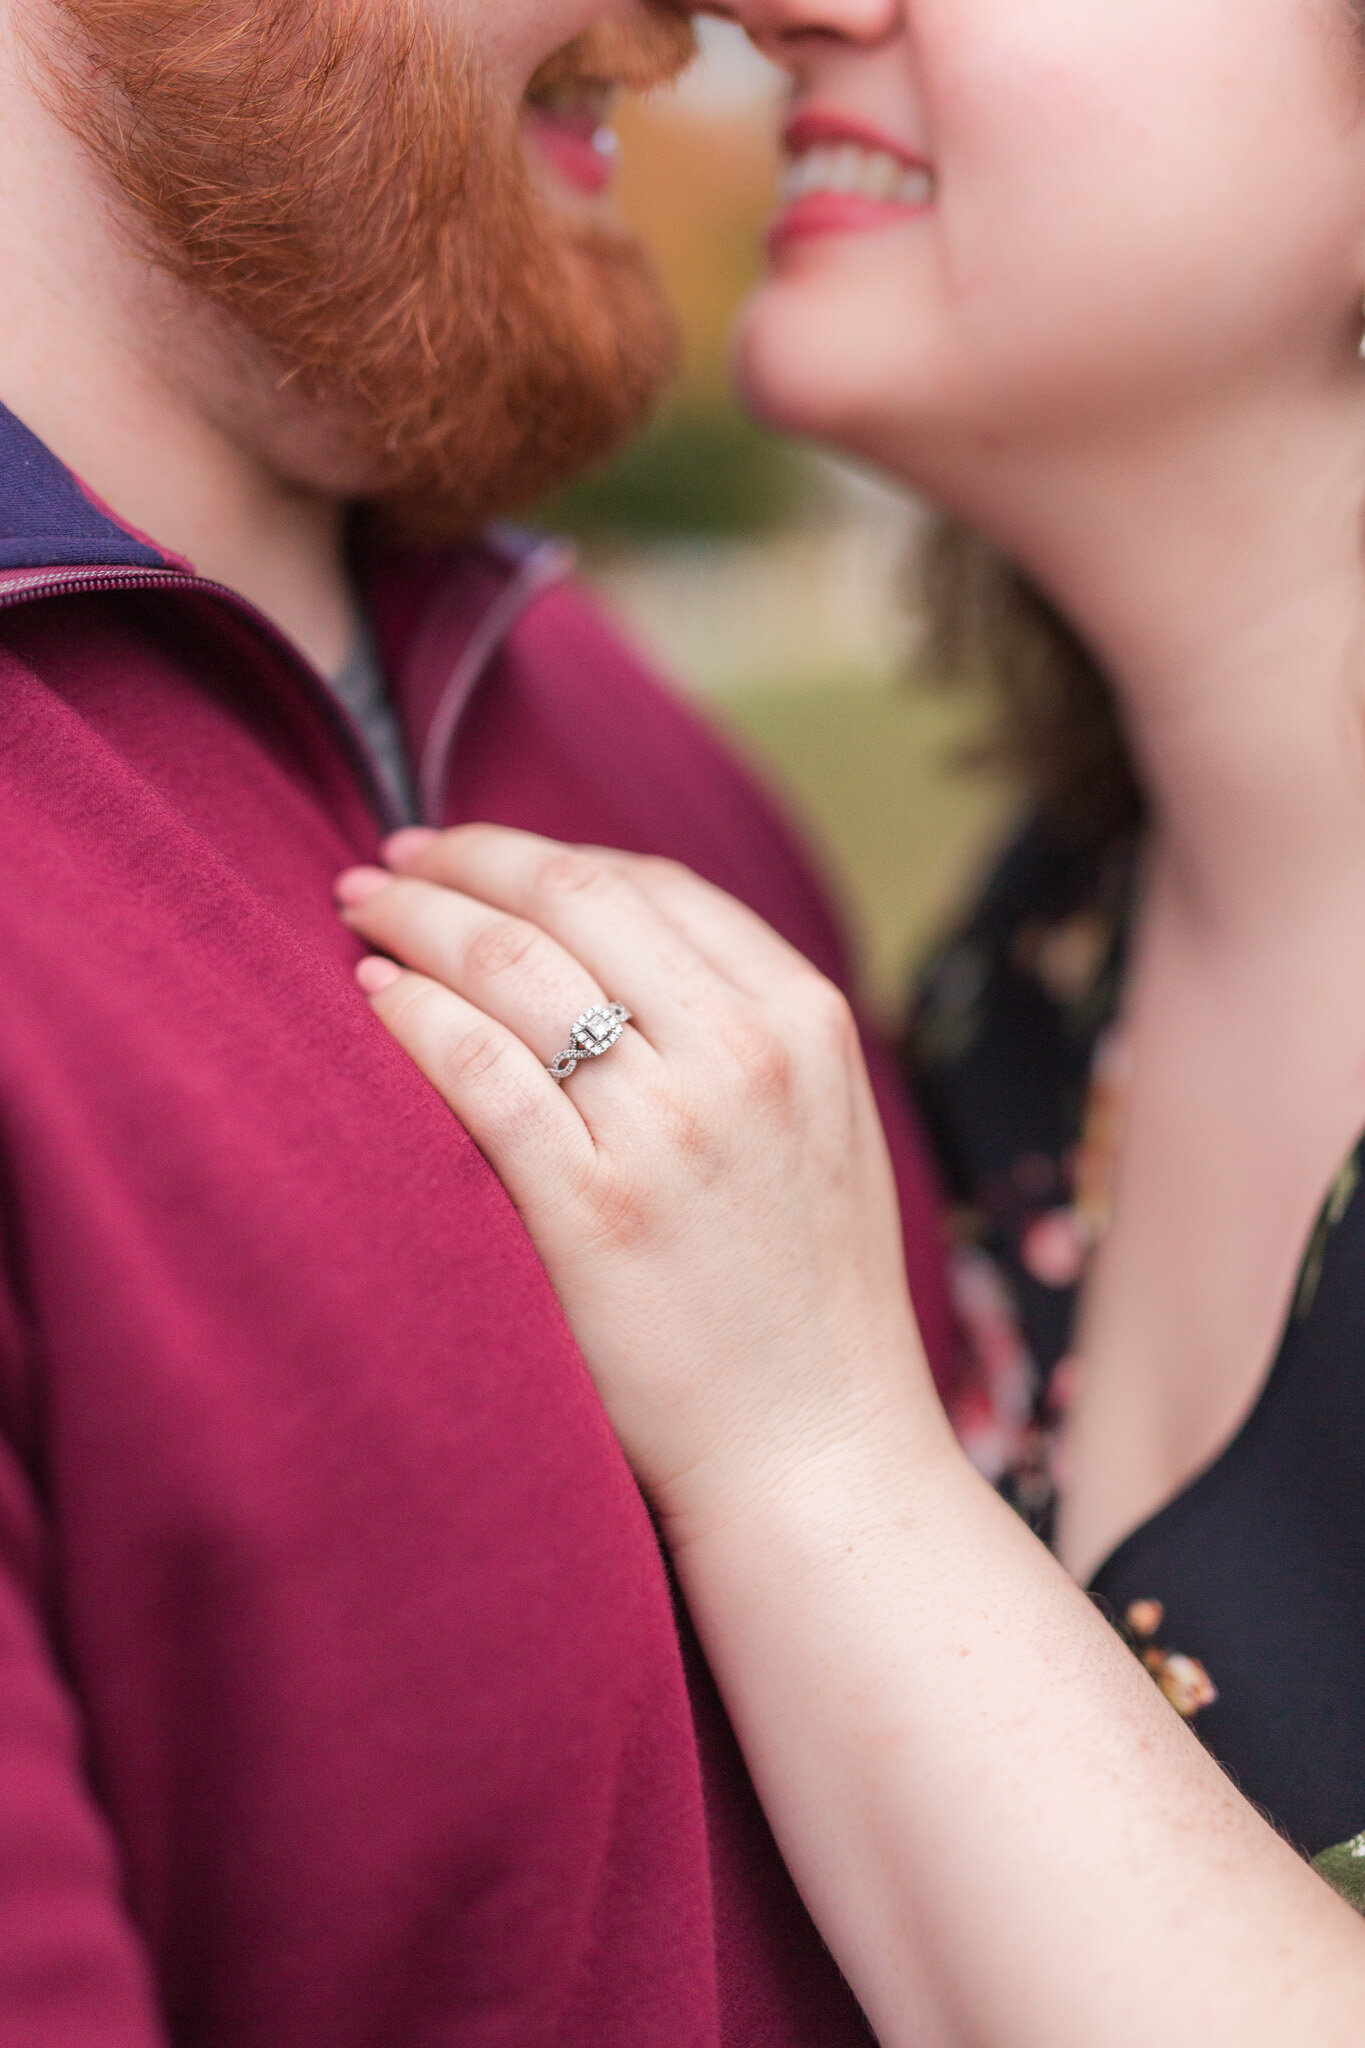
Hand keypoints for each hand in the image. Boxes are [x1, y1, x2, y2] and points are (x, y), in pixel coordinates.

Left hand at [336, 825, 939, 1539]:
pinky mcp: (595, 1212)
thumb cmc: (806, 1297)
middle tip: (387, 863)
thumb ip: (744, 1025)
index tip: (470, 854)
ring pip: (514, 966)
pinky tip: (374, 998)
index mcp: (805, 1020)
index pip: (651, 881)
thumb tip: (607, 942)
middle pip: (573, 898)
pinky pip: (479, 1070)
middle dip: (463, 860)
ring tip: (362, 917)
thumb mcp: (821, 1128)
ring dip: (418, 921)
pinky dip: (414, 1015)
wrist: (818, 1455)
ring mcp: (672, 1131)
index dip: (541, 852)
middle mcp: (746, 1054)